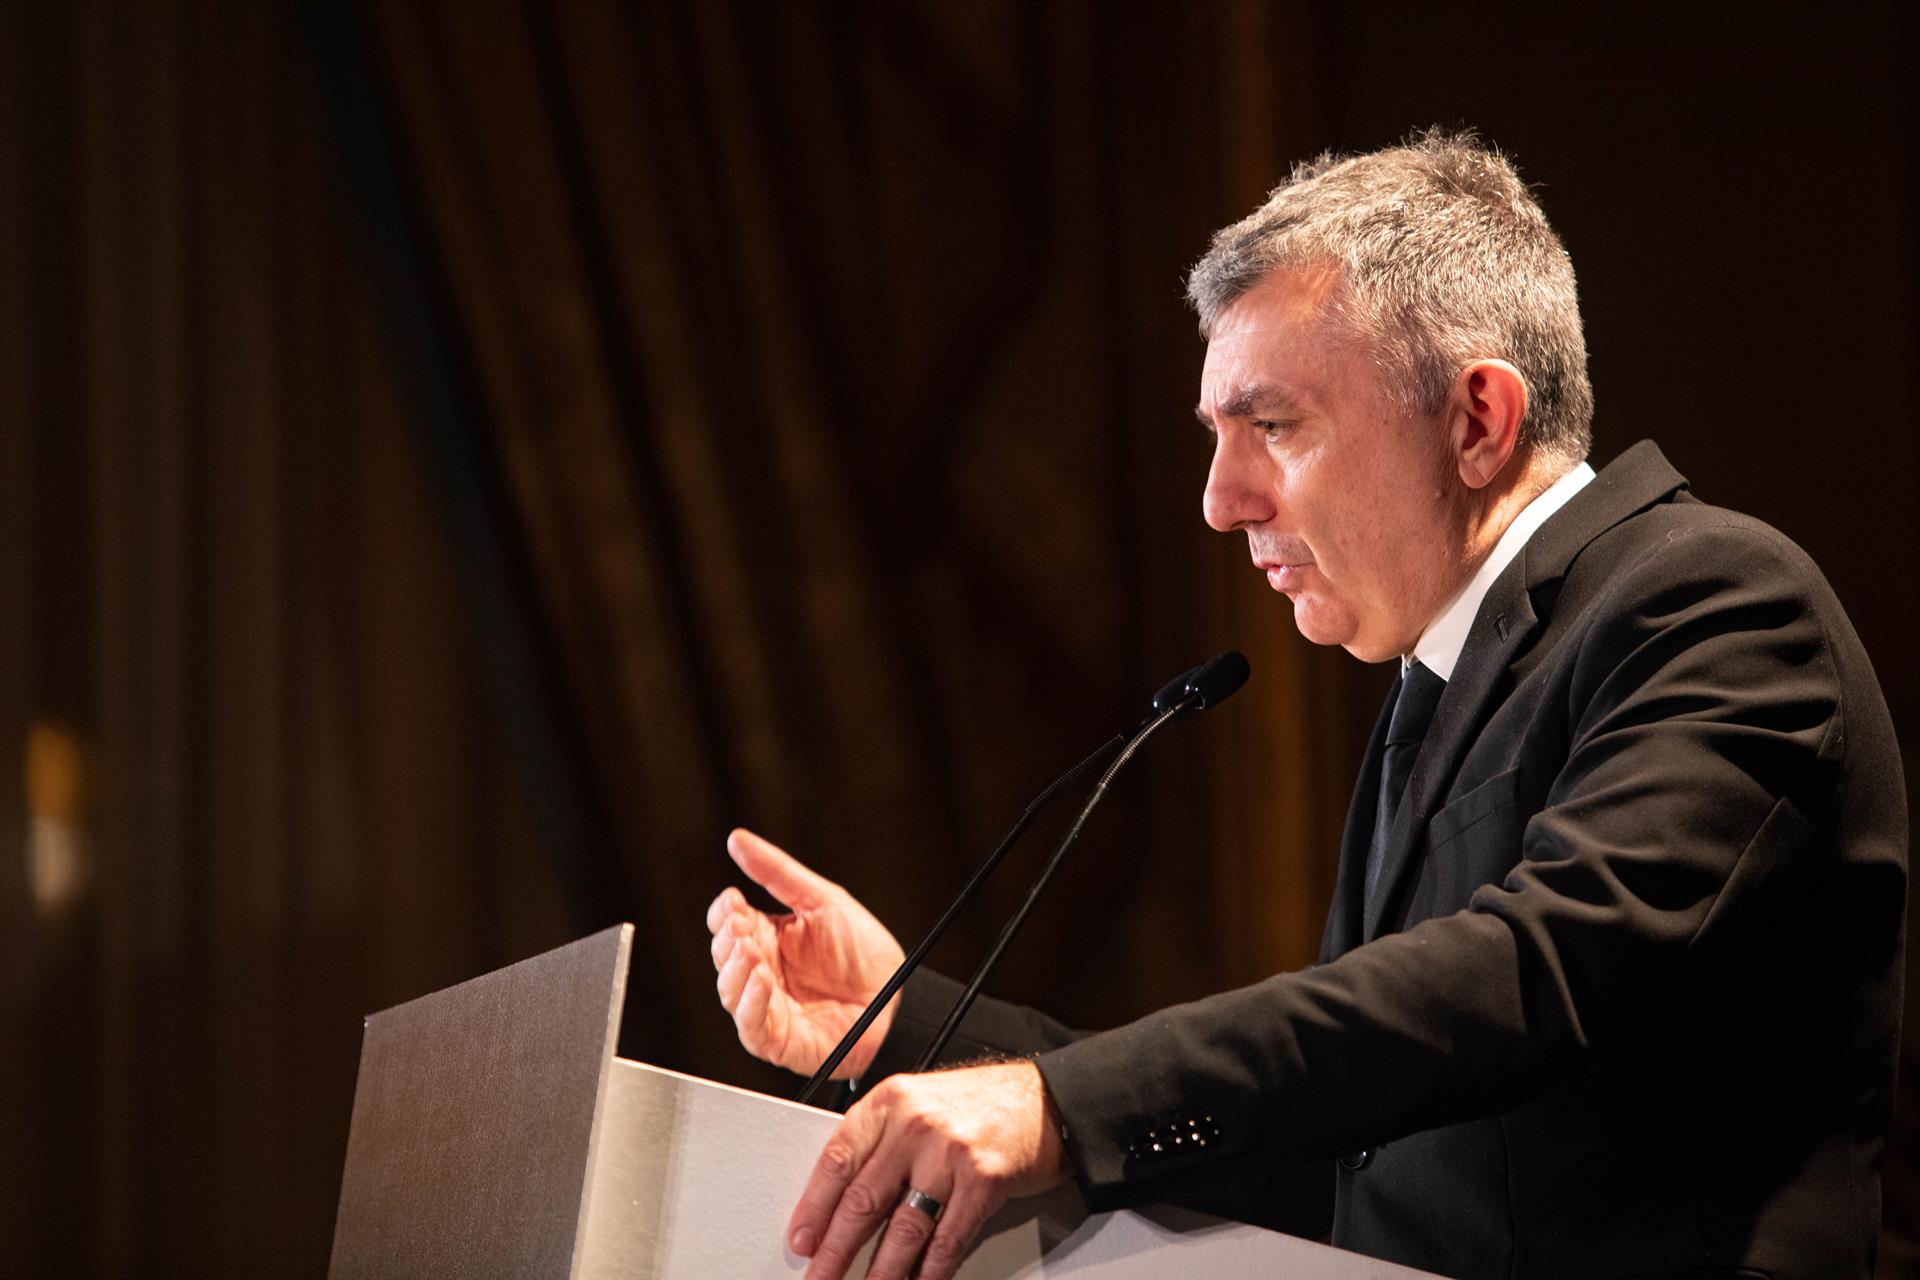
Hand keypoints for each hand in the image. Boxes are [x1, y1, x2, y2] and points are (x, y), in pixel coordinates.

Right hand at [706, 828, 906, 1078]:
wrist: (901, 996)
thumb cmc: (867, 953)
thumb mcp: (822, 900)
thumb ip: (777, 873)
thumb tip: (738, 840)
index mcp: (772, 939)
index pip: (729, 925)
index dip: (724, 914)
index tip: (732, 900)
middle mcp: (765, 972)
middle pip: (725, 956)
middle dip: (728, 938)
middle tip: (741, 924)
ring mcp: (770, 1006)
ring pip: (731, 991)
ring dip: (735, 969)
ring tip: (750, 950)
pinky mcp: (780, 1039)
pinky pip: (752, 1026)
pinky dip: (751, 1003)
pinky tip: (762, 980)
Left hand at [788, 1061, 1069, 1279]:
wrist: (1045, 1100)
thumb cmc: (978, 1104)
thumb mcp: (917, 1104)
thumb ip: (880, 1143)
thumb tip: (839, 1205)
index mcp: (890, 1101)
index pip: (838, 1159)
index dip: (814, 1207)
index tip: (802, 1240)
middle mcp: (916, 1124)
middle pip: (863, 1201)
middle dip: (836, 1251)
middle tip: (821, 1277)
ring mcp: (950, 1154)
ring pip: (904, 1229)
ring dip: (881, 1273)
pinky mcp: (984, 1182)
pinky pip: (947, 1241)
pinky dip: (929, 1272)